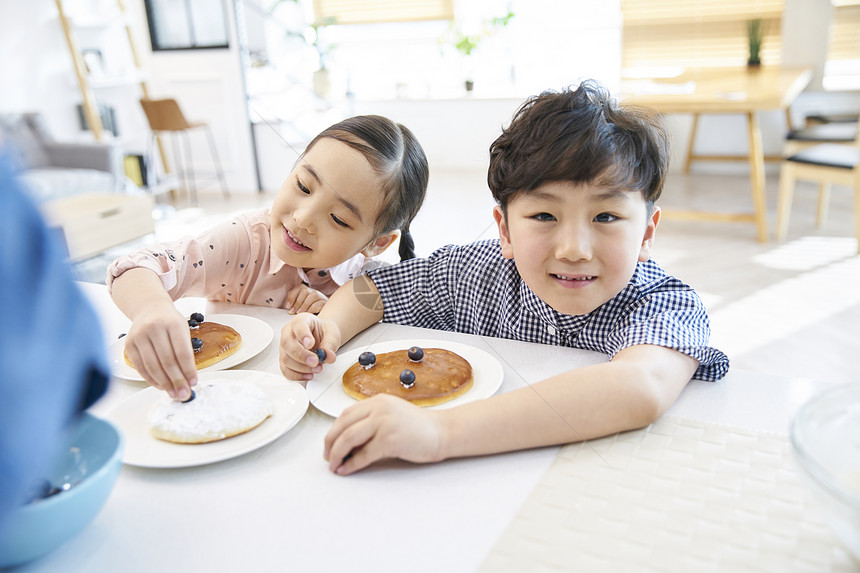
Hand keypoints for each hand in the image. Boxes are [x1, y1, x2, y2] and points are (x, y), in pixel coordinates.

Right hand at [122, 304, 196, 399]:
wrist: (149, 308)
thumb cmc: (169, 322)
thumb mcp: (183, 330)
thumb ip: (185, 352)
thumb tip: (188, 379)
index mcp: (173, 323)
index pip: (182, 352)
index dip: (188, 370)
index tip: (193, 383)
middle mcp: (155, 328)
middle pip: (167, 361)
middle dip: (177, 381)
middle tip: (184, 394)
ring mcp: (139, 336)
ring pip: (152, 366)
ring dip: (164, 383)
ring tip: (173, 393)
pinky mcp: (129, 344)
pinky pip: (140, 366)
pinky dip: (151, 379)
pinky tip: (160, 385)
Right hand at [279, 312, 341, 379]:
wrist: (321, 338)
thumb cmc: (323, 333)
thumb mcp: (331, 334)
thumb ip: (330, 344)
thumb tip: (328, 356)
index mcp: (300, 321)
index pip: (298, 325)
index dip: (303, 335)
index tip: (310, 344)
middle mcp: (289, 333)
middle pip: (287, 343)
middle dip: (301, 355)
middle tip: (315, 361)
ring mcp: (284, 347)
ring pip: (285, 359)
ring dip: (301, 367)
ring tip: (317, 368)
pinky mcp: (285, 360)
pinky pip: (286, 370)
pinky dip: (297, 375)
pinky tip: (309, 375)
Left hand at [286, 284, 327, 314]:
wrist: (321, 318)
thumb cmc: (308, 312)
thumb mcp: (299, 307)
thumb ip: (293, 303)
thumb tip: (288, 306)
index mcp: (306, 291)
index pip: (299, 288)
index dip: (292, 296)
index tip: (288, 307)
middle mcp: (314, 292)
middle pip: (305, 290)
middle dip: (297, 302)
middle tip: (293, 312)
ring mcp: (321, 297)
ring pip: (313, 295)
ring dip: (304, 305)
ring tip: (299, 313)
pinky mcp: (325, 303)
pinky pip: (319, 303)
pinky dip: (311, 309)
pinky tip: (308, 314)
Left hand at [323, 394, 445, 474]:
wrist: (443, 432)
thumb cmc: (419, 427)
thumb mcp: (391, 415)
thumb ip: (371, 421)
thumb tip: (346, 442)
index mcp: (378, 401)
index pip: (346, 414)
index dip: (333, 431)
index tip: (329, 444)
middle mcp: (379, 409)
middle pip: (343, 426)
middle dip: (330, 443)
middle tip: (327, 457)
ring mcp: (384, 423)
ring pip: (348, 439)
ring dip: (337, 454)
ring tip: (334, 465)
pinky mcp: (390, 440)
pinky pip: (363, 454)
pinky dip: (352, 464)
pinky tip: (347, 470)